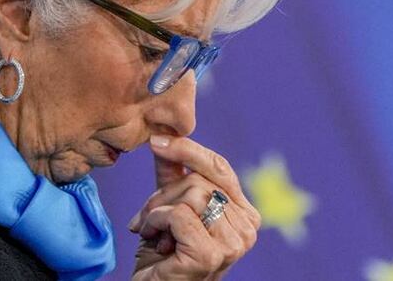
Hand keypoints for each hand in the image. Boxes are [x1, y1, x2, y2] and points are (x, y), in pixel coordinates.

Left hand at [129, 135, 260, 280]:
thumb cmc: (163, 258)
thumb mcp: (171, 209)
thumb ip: (174, 175)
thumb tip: (165, 134)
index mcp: (245, 215)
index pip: (220, 168)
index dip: (190, 150)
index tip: (157, 141)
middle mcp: (247, 229)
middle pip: (201, 180)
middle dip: (164, 194)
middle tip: (145, 218)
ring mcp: (232, 243)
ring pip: (191, 194)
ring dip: (158, 211)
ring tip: (151, 233)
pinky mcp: (210, 254)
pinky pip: (179, 214)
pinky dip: (156, 223)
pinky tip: (154, 242)